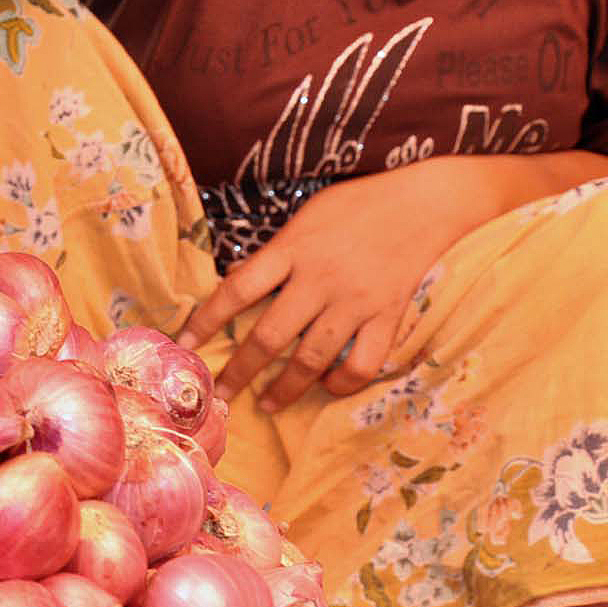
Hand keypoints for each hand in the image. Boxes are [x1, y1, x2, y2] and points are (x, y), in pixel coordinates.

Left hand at [176, 160, 503, 410]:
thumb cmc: (356, 204)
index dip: (206, 319)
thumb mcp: (305, 217)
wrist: (423, 202)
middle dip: (240, 370)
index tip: (183, 344)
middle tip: (219, 396)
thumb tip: (241, 284)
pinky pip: (364, 363)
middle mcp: (319, 279)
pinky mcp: (388, 317)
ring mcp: (355, 301)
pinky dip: (343, 382)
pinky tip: (328, 388)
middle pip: (270, 335)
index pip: (237, 289)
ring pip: (313, 358)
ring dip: (286, 388)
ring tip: (267, 404)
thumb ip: (275, 253)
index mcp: (292, 249)